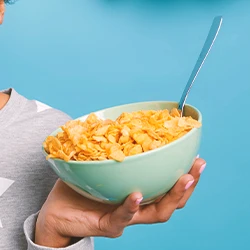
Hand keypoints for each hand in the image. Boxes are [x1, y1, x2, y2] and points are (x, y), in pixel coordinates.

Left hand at [35, 158, 205, 247]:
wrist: (59, 210)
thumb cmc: (82, 185)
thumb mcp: (102, 161)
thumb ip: (115, 146)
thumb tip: (125, 120)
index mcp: (141, 190)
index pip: (169, 185)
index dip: (186, 174)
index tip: (195, 156)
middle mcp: (139, 205)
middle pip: (171, 200)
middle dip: (188, 184)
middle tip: (197, 166)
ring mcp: (126, 217)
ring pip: (157, 212)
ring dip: (172, 196)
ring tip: (183, 179)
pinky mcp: (110, 224)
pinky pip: (123, 217)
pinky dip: (131, 206)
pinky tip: (138, 195)